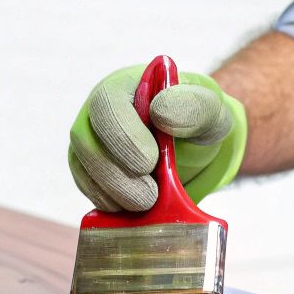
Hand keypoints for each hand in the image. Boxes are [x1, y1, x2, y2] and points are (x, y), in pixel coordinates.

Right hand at [67, 64, 246, 211]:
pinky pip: (86, 186)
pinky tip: (131, 209)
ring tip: (145, 204)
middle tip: (149, 196)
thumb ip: (194, 106)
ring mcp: (91, 139)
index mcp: (125, 84)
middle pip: (86, 139)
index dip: (123, 135)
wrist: (194, 144)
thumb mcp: (210, 109)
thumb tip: (161, 112)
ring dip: (111, 191)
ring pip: (82, 166)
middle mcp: (99, 110)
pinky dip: (106, 201)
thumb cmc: (198, 119)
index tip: (150, 162)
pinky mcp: (89, 168)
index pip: (107, 104)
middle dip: (116, 173)